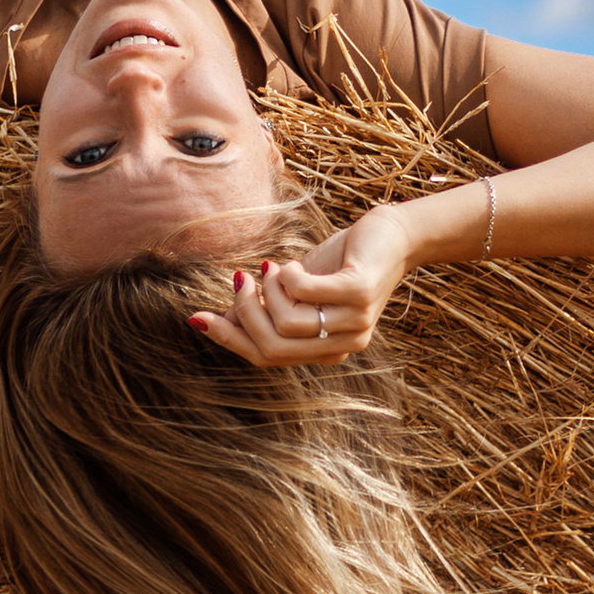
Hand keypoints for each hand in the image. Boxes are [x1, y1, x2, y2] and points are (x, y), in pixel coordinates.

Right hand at [188, 202, 417, 370]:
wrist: (393, 236)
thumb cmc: (342, 262)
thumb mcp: (295, 290)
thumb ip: (266, 309)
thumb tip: (217, 318)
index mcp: (326, 352)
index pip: (266, 358)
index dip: (230, 339)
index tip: (199, 318)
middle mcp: (343, 345)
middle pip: (272, 347)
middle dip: (245, 312)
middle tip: (242, 280)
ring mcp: (355, 323)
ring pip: (286, 323)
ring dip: (268, 290)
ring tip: (274, 269)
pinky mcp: (359, 294)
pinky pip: (303, 293)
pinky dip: (287, 276)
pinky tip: (291, 264)